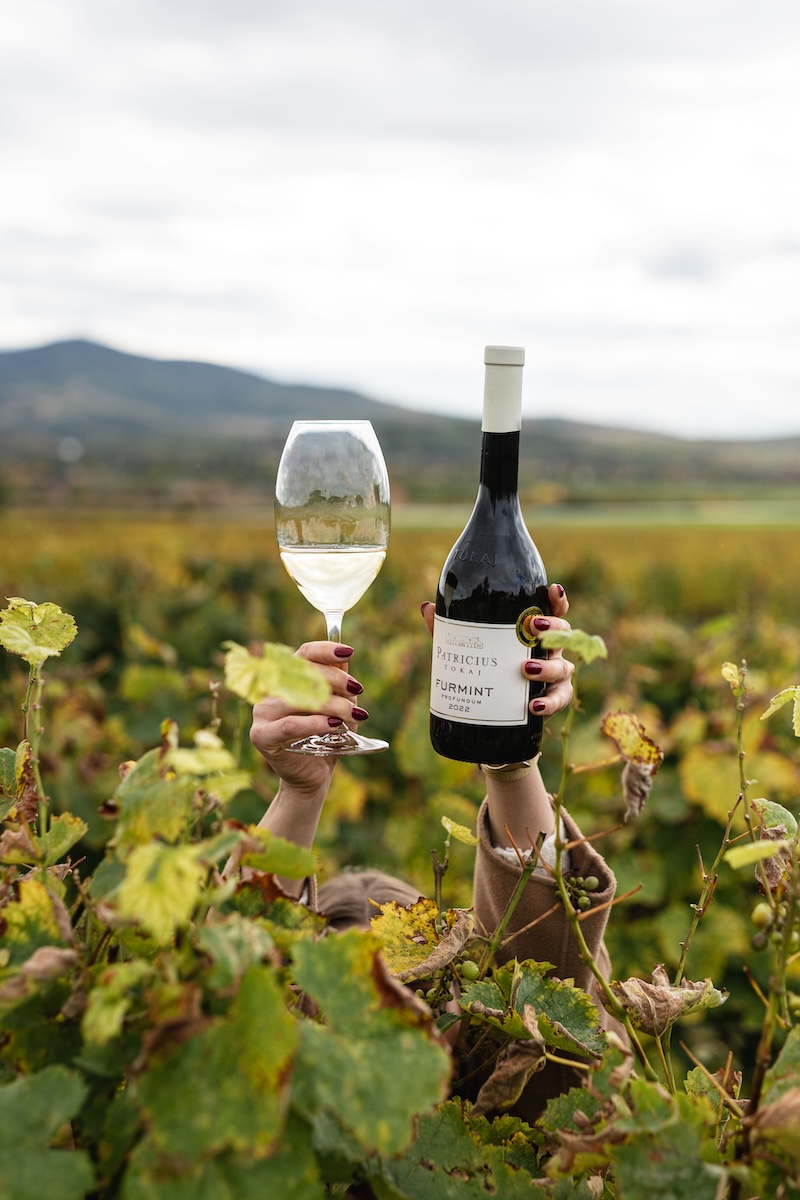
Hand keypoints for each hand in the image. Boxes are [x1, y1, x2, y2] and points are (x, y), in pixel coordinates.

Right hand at [250, 642, 368, 793]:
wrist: (313, 775)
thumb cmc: (326, 737)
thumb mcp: (339, 706)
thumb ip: (339, 682)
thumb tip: (344, 656)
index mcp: (287, 677)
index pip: (304, 653)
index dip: (326, 650)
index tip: (349, 652)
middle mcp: (270, 690)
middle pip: (304, 673)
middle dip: (336, 680)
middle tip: (357, 690)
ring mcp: (262, 712)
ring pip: (298, 699)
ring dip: (332, 704)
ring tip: (354, 714)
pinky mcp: (261, 736)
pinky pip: (289, 725)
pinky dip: (315, 723)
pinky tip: (335, 725)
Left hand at [419, 582, 574, 720]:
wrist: (493, 713)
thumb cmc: (485, 670)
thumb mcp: (466, 648)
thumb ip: (449, 629)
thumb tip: (428, 607)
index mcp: (533, 632)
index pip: (552, 610)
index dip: (557, 598)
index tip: (553, 589)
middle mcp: (549, 650)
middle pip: (563, 633)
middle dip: (552, 628)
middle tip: (533, 627)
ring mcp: (555, 675)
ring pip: (562, 667)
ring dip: (547, 668)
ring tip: (525, 670)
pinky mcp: (552, 700)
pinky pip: (560, 700)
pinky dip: (550, 703)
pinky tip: (534, 705)